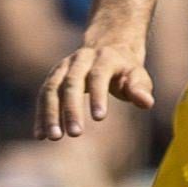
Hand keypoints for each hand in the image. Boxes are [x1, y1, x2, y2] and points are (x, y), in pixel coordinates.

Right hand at [36, 32, 152, 140]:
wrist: (108, 49)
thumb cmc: (126, 70)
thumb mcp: (138, 76)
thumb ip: (140, 88)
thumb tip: (146, 102)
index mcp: (104, 57)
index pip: (98, 76)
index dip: (98, 96)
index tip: (99, 119)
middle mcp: (81, 59)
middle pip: (72, 82)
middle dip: (71, 108)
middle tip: (76, 134)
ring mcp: (64, 67)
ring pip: (52, 88)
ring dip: (51, 113)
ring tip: (54, 137)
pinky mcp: (54, 77)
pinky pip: (43, 95)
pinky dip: (41, 115)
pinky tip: (40, 136)